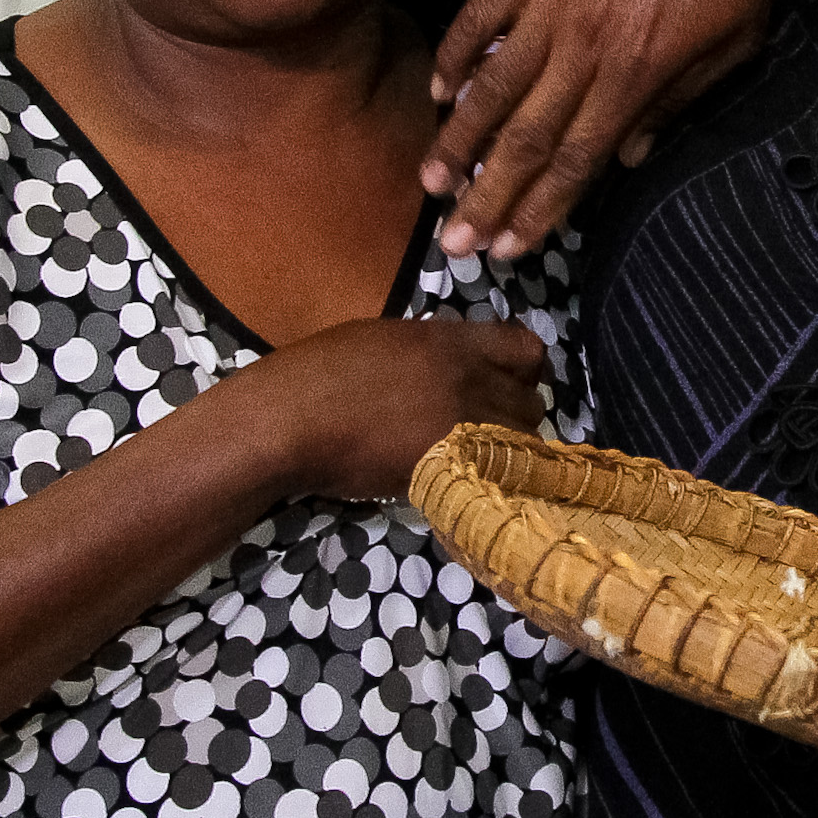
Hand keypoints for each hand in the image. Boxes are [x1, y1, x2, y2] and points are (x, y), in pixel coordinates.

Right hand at [238, 313, 550, 501]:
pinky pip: (488, 475)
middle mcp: (467, 379)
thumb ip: (433, 348)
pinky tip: (459, 478)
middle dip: (517, 416)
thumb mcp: (384, 338)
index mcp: (451, 341)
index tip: (512, 382)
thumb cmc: (318, 373)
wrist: (286, 422)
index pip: (528, 350)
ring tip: (476, 456)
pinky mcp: (444, 468)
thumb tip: (459, 361)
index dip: (525, 370)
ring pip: (518, 444)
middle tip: (492, 427)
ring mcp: (459, 426)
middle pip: (531, 402)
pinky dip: (483, 479)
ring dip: (505, 451)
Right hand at [422, 0, 791, 254]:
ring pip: (492, 83)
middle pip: (526, 137)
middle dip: (488, 196)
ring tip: (432, 182)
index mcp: (638, 74)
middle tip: (454, 244)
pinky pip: (483, 13)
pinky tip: (438, 90)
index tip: (510, 248)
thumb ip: (678, 101)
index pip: (577, 160)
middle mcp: (586, 46)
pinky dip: (456, 53)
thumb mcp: (735, 41)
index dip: (540, 209)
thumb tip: (630, 157)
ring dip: (458, 139)